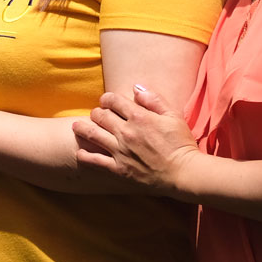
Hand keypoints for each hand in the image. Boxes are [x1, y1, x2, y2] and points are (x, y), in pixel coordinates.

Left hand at [71, 85, 199, 193]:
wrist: (185, 173)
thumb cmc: (181, 143)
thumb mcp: (173, 116)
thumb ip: (154, 99)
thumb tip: (136, 87)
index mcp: (139, 117)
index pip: (113, 100)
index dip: (107, 98)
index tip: (107, 101)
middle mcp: (126, 132)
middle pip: (100, 116)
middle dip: (97, 112)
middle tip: (97, 115)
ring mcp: (121, 151)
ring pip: (93, 135)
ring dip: (83, 129)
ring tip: (76, 127)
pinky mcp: (119, 169)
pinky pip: (95, 161)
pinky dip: (85, 156)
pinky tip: (80, 152)